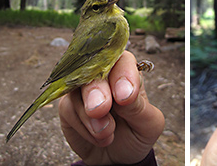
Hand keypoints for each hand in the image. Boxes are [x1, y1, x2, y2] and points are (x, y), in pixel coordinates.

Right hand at [59, 50, 164, 164]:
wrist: (118, 157)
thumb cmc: (136, 133)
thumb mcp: (149, 124)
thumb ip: (139, 107)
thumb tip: (123, 93)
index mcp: (127, 72)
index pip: (122, 61)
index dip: (122, 75)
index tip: (124, 97)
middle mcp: (102, 75)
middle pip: (92, 69)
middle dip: (96, 90)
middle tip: (100, 109)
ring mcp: (82, 89)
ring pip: (76, 90)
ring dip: (89, 116)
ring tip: (107, 133)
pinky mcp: (68, 106)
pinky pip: (68, 109)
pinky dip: (83, 126)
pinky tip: (98, 137)